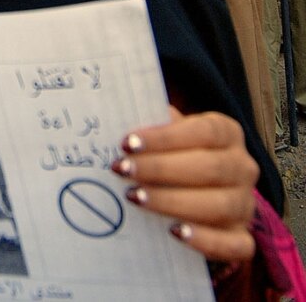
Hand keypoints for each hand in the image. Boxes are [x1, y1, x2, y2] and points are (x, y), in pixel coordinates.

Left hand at [111, 107, 258, 261]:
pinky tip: (174, 232)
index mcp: (227, 134)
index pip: (205, 131)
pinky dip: (205, 240)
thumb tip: (120, 119)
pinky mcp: (241, 238)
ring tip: (134, 197)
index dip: (166, 137)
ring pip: (219, 205)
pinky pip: (234, 245)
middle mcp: (243, 167)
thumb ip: (151, 125)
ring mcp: (245, 205)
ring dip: (172, 201)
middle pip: (210, 167)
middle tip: (122, 170)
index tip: (128, 143)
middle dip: (160, 169)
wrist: (194, 191)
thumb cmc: (171, 153)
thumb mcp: (164, 134)